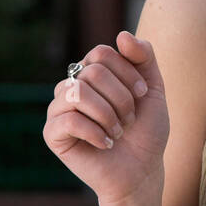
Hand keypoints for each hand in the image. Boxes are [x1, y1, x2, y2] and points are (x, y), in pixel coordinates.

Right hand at [42, 31, 169, 205]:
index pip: (101, 53)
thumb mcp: (152, 88)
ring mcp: (59, 109)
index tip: (142, 94)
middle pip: (91, 72)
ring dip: (108, 115)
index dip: (127, 72)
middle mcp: (71, 86)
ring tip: (118, 132)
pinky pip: (68, 120)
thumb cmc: (146, 130)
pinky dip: (95, 132)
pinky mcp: (53, 134)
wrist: (142, 170)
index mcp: (91, 72)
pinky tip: (106, 144)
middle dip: (121, 98)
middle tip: (130, 120)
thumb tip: (121, 35)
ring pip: (78, 93)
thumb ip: (143, 57)